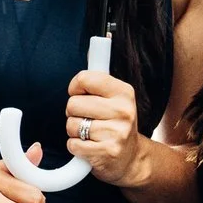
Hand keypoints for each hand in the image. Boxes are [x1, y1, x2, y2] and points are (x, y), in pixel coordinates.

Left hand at [66, 69, 148, 187]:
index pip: (84, 79)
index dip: (75, 88)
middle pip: (73, 104)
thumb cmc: (115, 125)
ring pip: (71, 125)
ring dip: (75, 132)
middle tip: (89, 119)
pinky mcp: (107, 152)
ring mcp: (116, 133)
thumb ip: (101, 79)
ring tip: (91, 135)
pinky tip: (90, 147)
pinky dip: (76, 148)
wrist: (131, 159)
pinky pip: (73, 145)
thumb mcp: (114, 98)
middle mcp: (123, 111)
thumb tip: (98, 44)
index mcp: (124, 92)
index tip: (80, 94)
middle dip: (74, 113)